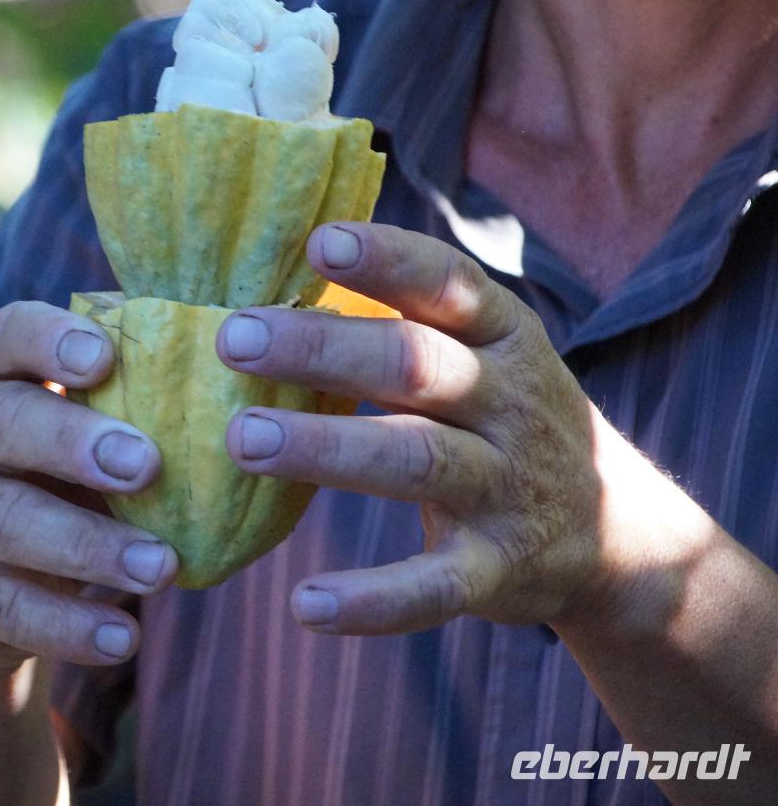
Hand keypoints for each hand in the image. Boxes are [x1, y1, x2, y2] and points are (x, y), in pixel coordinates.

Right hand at [0, 301, 177, 668]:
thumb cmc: (56, 470)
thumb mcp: (83, 425)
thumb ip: (131, 396)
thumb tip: (236, 367)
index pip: (6, 334)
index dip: (51, 342)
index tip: (108, 357)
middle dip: (73, 445)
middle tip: (148, 466)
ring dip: (83, 547)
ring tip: (159, 570)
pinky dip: (61, 624)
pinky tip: (121, 637)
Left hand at [215, 222, 672, 636]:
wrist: (617, 534)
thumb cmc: (501, 416)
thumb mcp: (480, 354)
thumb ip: (399, 319)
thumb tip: (278, 276)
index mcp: (503, 337)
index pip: (447, 284)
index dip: (388, 262)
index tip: (319, 243)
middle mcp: (510, 404)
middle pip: (415, 366)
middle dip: (322, 349)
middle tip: (233, 339)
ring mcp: (506, 488)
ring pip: (416, 461)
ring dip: (326, 450)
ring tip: (241, 440)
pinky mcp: (497, 570)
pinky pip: (433, 586)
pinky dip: (373, 601)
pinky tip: (305, 605)